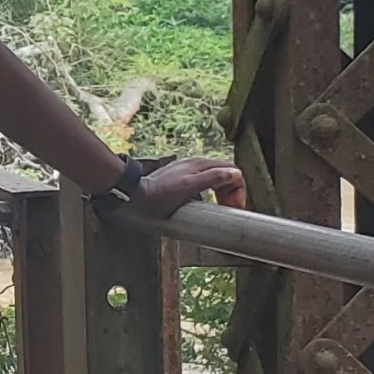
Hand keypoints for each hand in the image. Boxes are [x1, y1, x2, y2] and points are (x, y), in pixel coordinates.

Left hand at [122, 157, 246, 220]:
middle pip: (225, 174)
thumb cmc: (159, 195)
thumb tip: (235, 174)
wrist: (135, 197)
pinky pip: (204, 184)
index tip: (236, 206)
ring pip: (215, 179)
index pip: (232, 170)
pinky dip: (211, 194)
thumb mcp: (188, 188)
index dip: (238, 188)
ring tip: (221, 208)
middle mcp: (196, 165)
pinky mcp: (181, 180)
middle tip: (231, 209)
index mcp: (201, 164)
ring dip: (223, 193)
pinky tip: (205, 206)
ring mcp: (188, 171)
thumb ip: (212, 178)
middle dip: (232, 191)